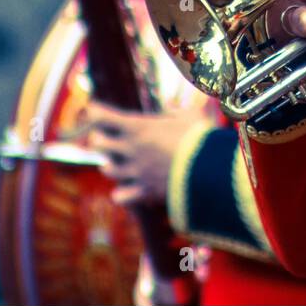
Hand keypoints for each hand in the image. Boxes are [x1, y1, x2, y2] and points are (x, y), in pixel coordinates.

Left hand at [84, 102, 211, 205]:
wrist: (211, 171)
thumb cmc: (201, 137)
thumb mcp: (191, 115)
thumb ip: (176, 111)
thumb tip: (170, 109)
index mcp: (139, 127)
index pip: (103, 117)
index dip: (96, 112)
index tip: (94, 110)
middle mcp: (131, 149)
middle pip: (97, 143)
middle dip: (100, 140)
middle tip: (109, 138)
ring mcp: (136, 171)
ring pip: (108, 169)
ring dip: (111, 166)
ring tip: (117, 164)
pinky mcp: (145, 191)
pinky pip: (121, 196)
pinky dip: (121, 194)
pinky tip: (123, 192)